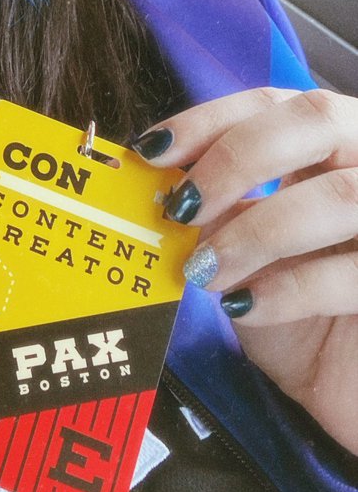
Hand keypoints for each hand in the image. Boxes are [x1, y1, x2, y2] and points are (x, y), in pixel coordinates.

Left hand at [133, 87, 357, 453]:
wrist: (345, 387)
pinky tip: (243, 307)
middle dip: (238, 158)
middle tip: (183, 206)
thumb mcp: (245, 254)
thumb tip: (166, 188)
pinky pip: (354, 273)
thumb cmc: (296, 311)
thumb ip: (217, 214)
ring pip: (341, 196)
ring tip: (204, 271)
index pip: (274, 103)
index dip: (211, 120)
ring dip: (256, 231)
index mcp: (333, 145)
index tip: (153, 152)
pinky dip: (289, 288)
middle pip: (318, 119)